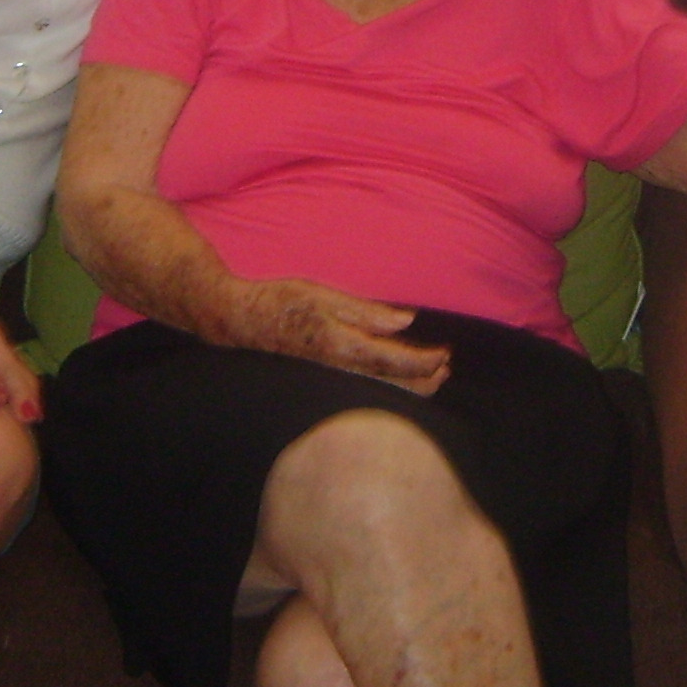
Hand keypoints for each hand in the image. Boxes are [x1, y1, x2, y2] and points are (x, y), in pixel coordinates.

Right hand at [227, 279, 447, 394]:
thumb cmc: (281, 301)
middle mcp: (340, 370)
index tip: (446, 355)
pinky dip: (387, 385)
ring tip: (430, 377)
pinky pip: (364, 389)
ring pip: (380, 391)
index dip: (426, 361)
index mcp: (344, 346)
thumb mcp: (326, 295)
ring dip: (408, 386)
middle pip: (393, 386)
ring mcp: (331, 379)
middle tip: (446, 369)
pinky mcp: (323, 379)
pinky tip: (394, 379)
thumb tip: (406, 320)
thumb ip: (368, 312)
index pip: (397, 362)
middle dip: (424, 381)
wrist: (239, 321)